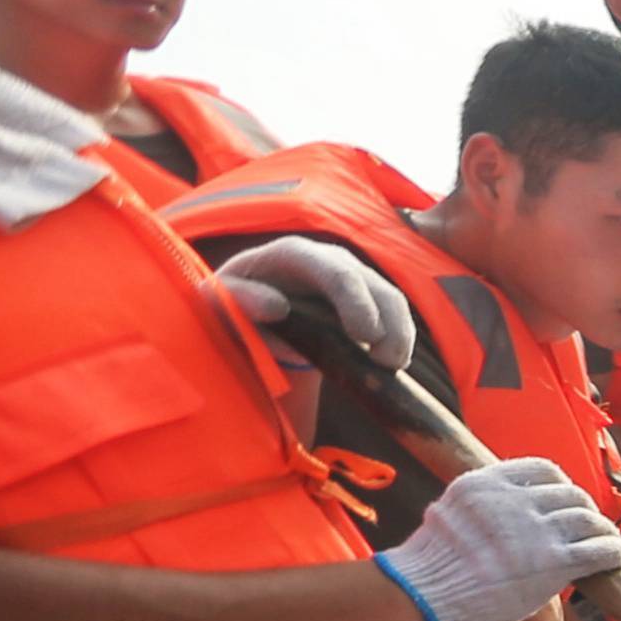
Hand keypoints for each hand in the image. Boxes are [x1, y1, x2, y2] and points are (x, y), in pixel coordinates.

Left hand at [213, 236, 413, 372]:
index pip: (336, 273)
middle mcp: (330, 259)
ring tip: (392, 366)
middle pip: (373, 285)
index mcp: (293, 254)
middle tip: (386, 362)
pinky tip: (392, 363)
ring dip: (400, 333)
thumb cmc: (234, 301)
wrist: (251, 302)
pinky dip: (399, 338)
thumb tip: (276, 307)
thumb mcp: (221, 299)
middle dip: (388, 323)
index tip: (364, 337)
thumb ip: (239, 299)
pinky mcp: (366, 298)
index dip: (356, 302)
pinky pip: (394, 314)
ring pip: (391, 299)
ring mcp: (353, 276)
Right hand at [377, 454, 620, 620]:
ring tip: (608, 541)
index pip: (542, 469)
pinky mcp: (551, 563)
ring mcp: (534, 531)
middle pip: (571, 494)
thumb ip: (481, 503)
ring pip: (588, 518)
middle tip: (588, 526)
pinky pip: (599, 549)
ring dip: (603, 530)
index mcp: (486, 483)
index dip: (561, 484)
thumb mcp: (449, 512)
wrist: (422, 593)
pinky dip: (616, 551)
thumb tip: (506, 501)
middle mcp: (513, 501)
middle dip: (583, 509)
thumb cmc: (432, 564)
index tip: (565, 499)